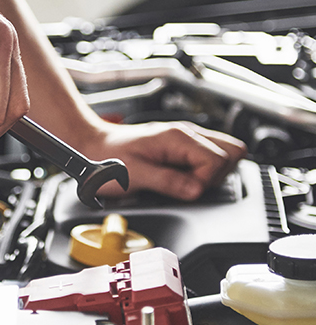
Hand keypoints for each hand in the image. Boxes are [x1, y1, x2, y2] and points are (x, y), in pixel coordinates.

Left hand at [83, 121, 246, 199]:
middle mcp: (186, 133)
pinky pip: (209, 156)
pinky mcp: (182, 146)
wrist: (92, 146)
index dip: (206, 182)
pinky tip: (184, 177)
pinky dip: (204, 170)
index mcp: (177, 138)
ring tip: (186, 182)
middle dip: (217, 176)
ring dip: (213, 173)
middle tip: (189, 186)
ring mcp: (186, 138)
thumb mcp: (134, 175)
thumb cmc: (106, 158)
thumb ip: (167, 182)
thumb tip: (196, 191)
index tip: (187, 190)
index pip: (218, 160)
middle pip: (232, 153)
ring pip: (226, 153)